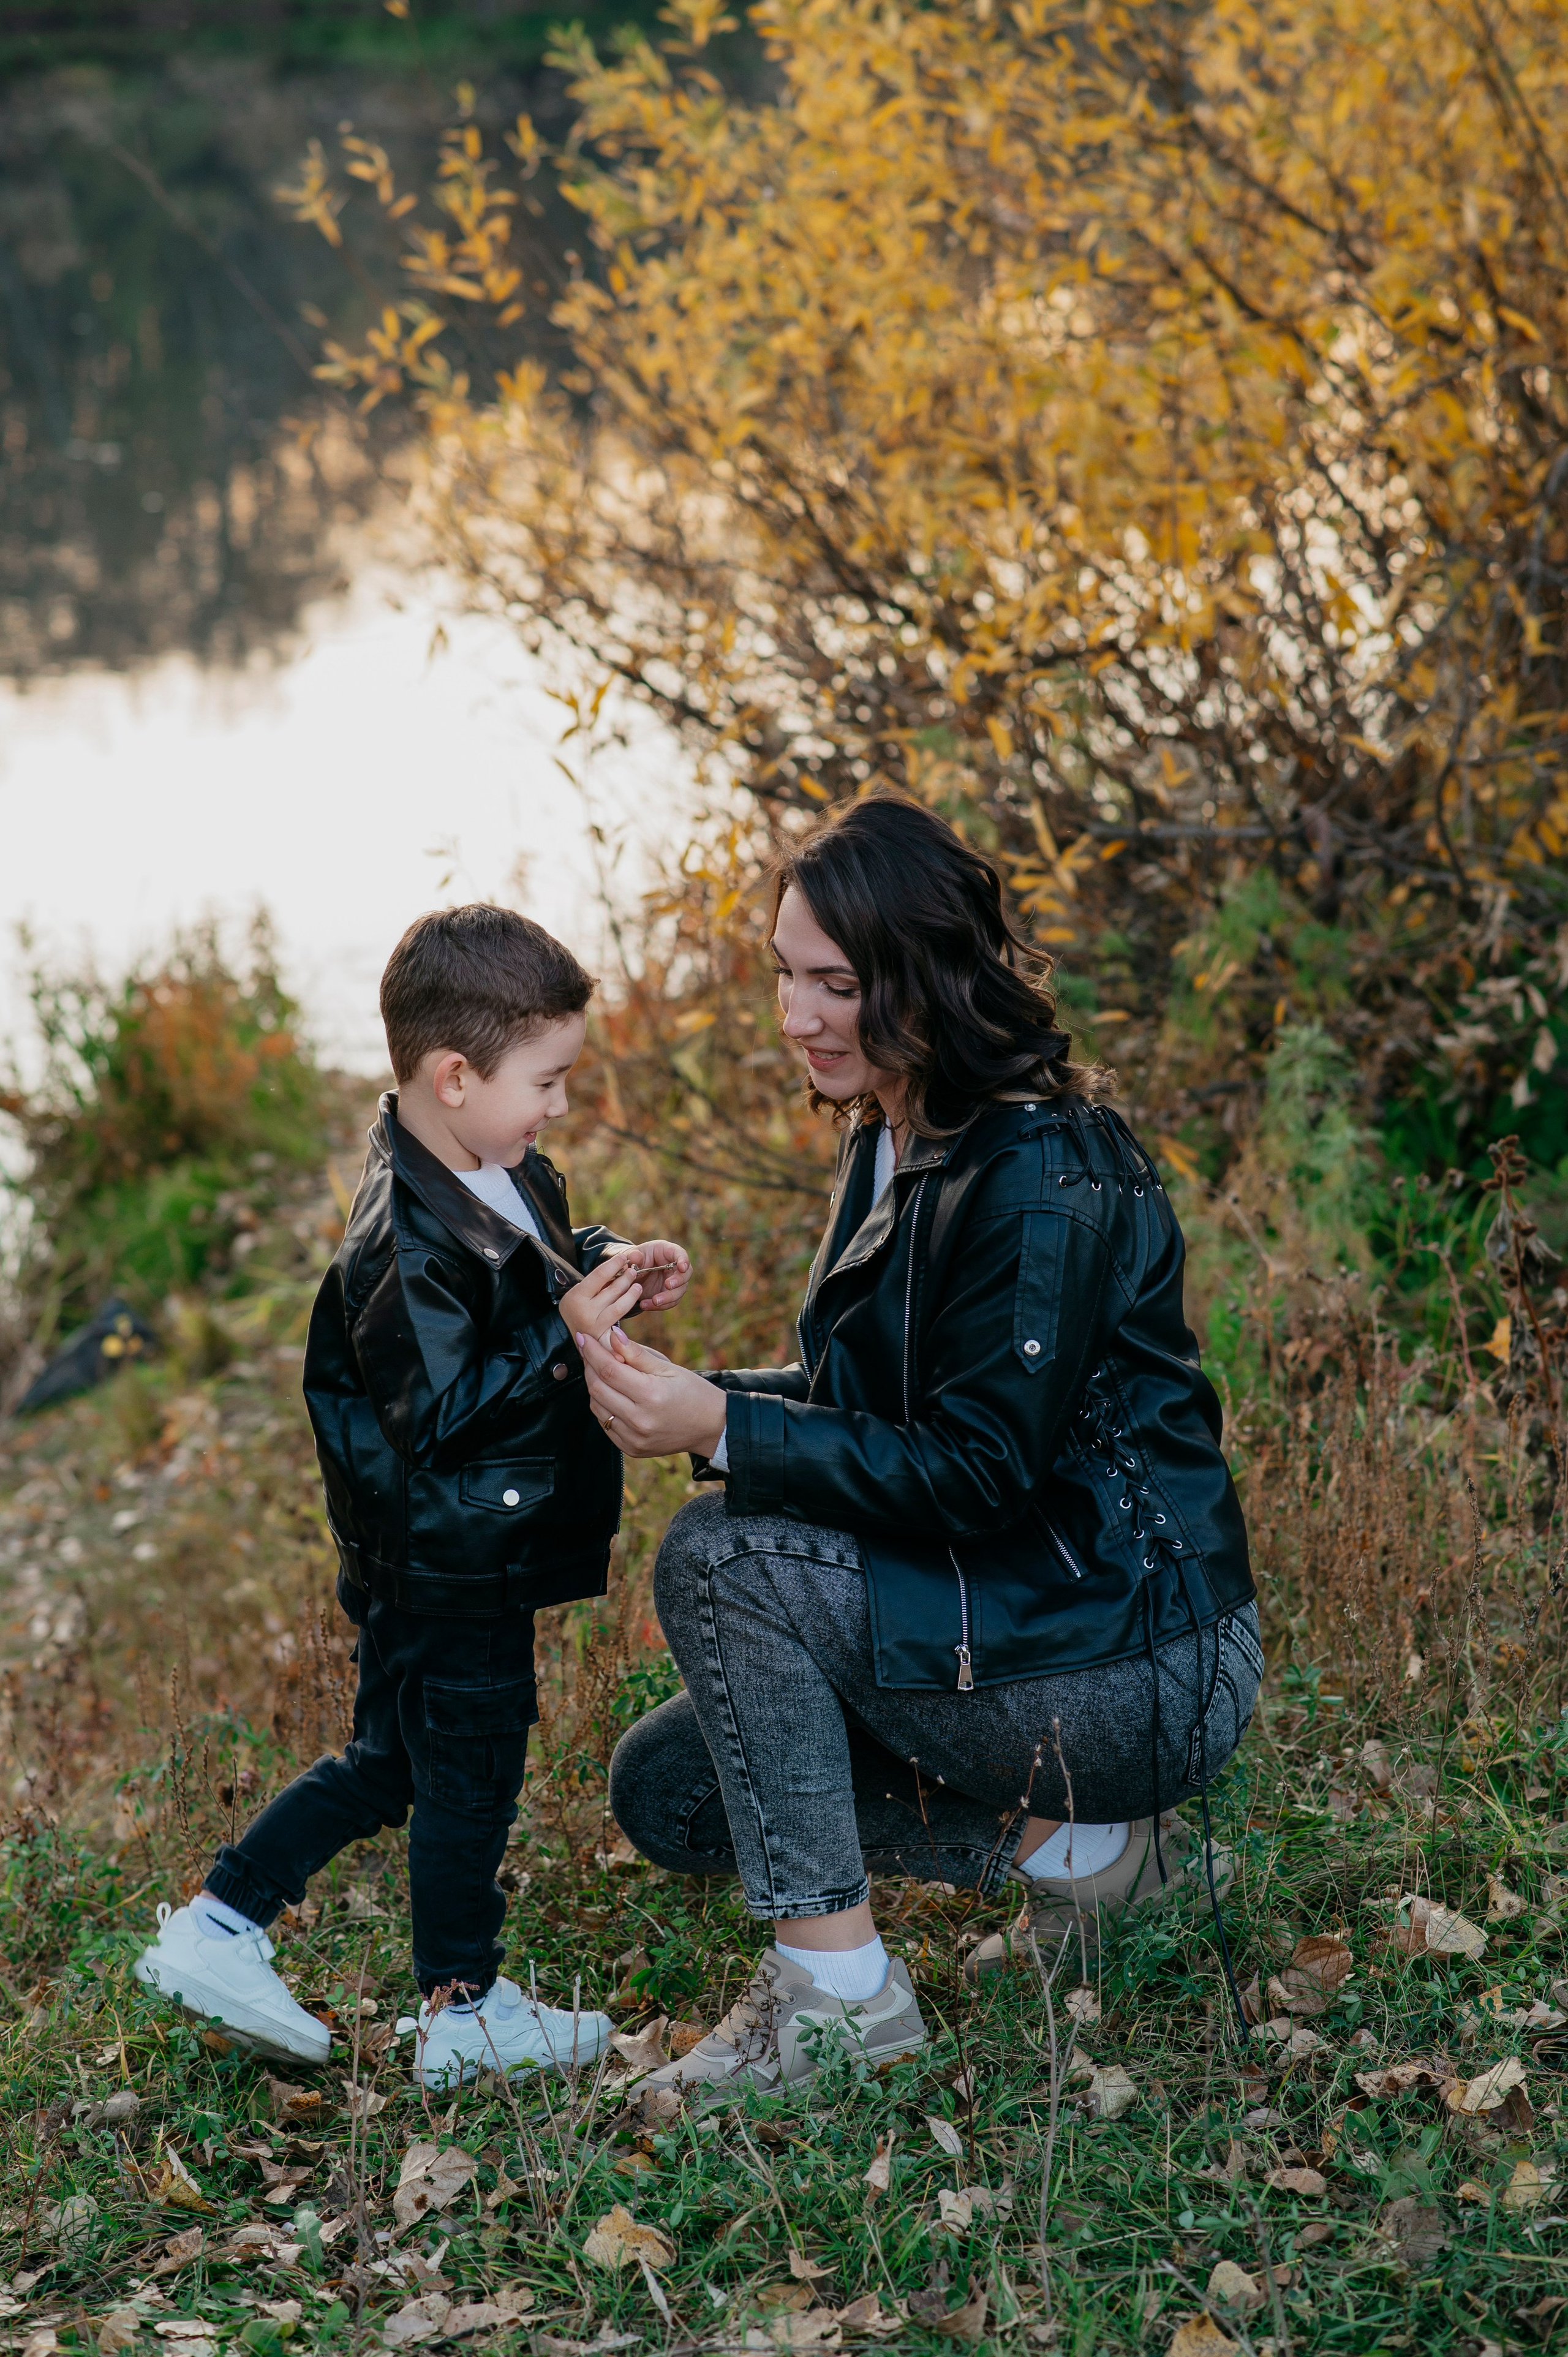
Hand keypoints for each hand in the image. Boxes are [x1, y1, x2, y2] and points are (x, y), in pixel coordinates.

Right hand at [558, 1253, 644, 1344]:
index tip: (623, 1257)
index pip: (600, 1275)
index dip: (614, 1264)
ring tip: (637, 1284)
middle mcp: (585, 1311)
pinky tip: (634, 1297)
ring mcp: (595, 1325)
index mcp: (577, 1296)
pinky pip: (620, 1317)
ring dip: (631, 1292)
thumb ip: (596, 1282)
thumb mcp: (579, 1292)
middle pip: (612, 1290)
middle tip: (633, 1270)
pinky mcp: (603, 1336)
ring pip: (620, 1305)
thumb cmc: (575, 1307)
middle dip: (626, 1277)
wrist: (566, 1332)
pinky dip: (629, 1304)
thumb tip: (620, 1266)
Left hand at [578, 1327, 727, 1458]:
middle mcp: (640, 1420)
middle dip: (590, 1366)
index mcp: (651, 1395)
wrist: (711, 1427)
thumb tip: (612, 1335)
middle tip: (590, 1351)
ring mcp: (634, 1438)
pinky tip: (611, 1393)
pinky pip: (605, 1424)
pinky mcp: (631, 1449)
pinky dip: (603, 1406)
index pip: (609, 1370)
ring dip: (594, 1386)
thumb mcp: (669, 1367)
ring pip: (597, 1407)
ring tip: (602, 1370)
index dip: (592, 1351)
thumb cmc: (693, 1392)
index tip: (583, 1337)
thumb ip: (637, 1353)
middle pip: (598, 1388)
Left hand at [615, 1238, 691, 1311]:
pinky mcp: (668, 1294)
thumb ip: (633, 1256)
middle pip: (685, 1274)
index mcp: (666, 1251)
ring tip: (654, 1301)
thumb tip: (636, 1257)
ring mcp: (673, 1281)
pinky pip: (669, 1303)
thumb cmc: (632, 1259)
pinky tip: (645, 1305)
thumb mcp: (630, 1255)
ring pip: (679, 1291)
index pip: (680, 1253)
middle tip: (668, 1286)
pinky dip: (658, 1306)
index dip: (683, 1260)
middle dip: (678, 1281)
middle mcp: (674, 1267)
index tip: (682, 1267)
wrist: (628, 1274)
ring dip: (668, 1298)